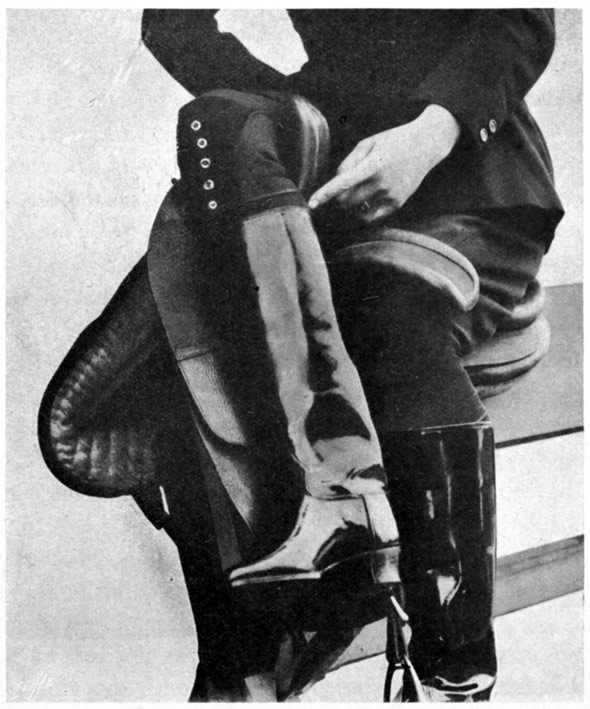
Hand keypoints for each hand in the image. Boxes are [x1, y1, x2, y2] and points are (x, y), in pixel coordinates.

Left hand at [308, 104, 459, 221]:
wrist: (426, 145)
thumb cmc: (393, 141)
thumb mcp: (369, 143)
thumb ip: (349, 161)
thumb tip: (337, 182)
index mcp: (373, 164)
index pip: (343, 183)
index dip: (325, 194)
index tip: (312, 204)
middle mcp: (382, 182)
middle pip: (347, 201)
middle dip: (338, 197)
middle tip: (344, 187)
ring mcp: (390, 195)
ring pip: (357, 211)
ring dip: (350, 206)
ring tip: (356, 192)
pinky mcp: (397, 204)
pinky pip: (372, 217)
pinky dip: (363, 213)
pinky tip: (364, 202)